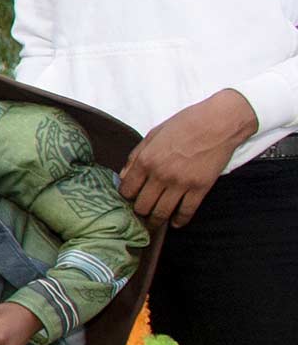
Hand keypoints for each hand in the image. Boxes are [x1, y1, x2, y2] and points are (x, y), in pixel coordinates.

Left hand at [120, 89, 256, 226]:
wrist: (219, 122)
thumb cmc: (186, 123)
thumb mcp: (153, 134)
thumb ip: (136, 156)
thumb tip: (124, 176)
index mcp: (146, 160)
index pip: (127, 190)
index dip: (126, 196)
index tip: (131, 197)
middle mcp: (160, 175)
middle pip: (142, 206)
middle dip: (140, 211)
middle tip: (142, 211)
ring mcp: (181, 183)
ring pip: (161, 213)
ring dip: (156, 221)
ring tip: (154, 223)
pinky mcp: (200, 188)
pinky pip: (186, 212)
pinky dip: (179, 220)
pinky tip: (175, 222)